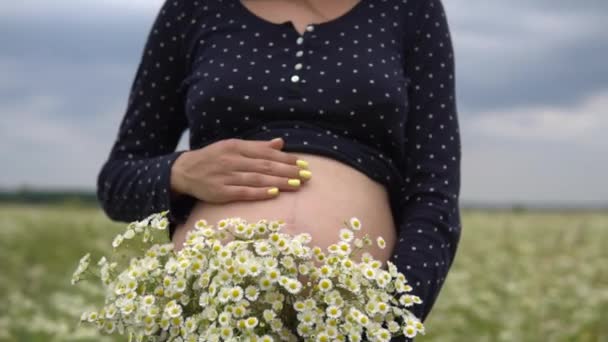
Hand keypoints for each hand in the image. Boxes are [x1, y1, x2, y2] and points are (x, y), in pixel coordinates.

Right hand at [170, 137, 311, 202]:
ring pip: (257, 179)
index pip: (266, 153)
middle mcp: (232, 160)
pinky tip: (274, 193)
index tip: (303, 164)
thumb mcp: (233, 147)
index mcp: (236, 147)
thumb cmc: (213, 158)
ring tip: (297, 184)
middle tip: (306, 176)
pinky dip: (260, 192)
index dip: (286, 159)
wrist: (184, 171)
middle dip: (288, 171)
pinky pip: (243, 192)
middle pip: (265, 166)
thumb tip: (281, 143)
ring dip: (279, 182)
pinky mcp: (220, 192)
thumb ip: (257, 146)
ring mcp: (226, 176)